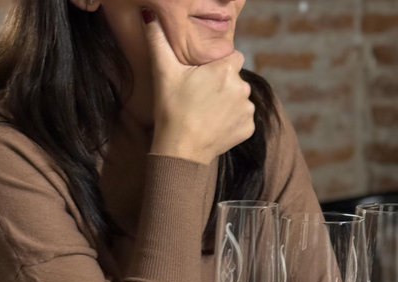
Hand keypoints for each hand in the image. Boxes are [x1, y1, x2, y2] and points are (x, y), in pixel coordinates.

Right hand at [143, 11, 255, 164]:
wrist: (179, 150)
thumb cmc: (171, 109)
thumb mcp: (163, 72)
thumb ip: (158, 41)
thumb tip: (149, 15)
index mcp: (226, 69)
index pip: (232, 56)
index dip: (217, 65)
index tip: (202, 78)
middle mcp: (242, 86)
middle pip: (235, 78)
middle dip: (221, 85)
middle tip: (199, 97)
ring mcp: (247, 109)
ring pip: (239, 98)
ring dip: (227, 103)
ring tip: (205, 113)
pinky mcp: (248, 128)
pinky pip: (242, 119)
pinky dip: (231, 121)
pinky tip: (213, 125)